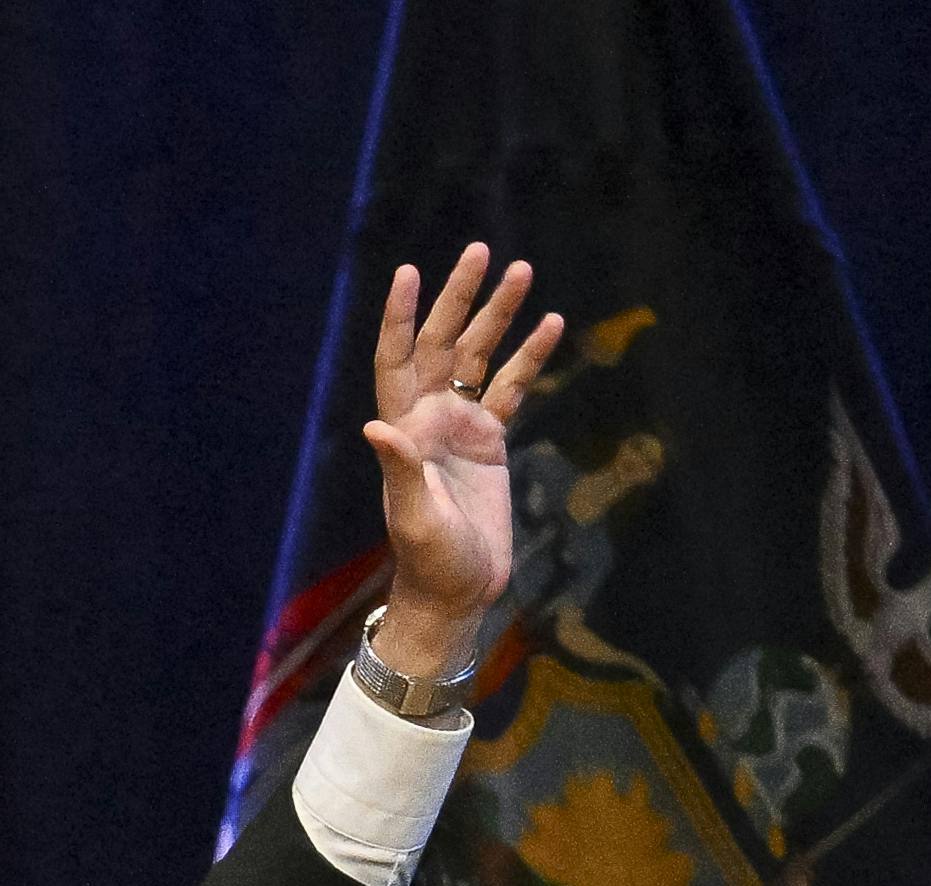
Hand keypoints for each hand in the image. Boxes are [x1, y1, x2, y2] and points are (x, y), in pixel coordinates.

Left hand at [354, 241, 557, 671]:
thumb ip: (401, 469)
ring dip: (499, 315)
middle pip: (443, 343)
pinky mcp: (491, 441)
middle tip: (480, 250)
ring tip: (523, 270)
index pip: (397, 358)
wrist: (459, 589)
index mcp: (405, 428)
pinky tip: (552, 324)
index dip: (402, 317)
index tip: (410, 272)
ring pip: (481, 357)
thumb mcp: (416, 515)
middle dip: (459, 298)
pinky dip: (531, 357)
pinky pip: (513, 388)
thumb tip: (378, 426)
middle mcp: (429, 418)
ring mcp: (461, 425)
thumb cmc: (430, 558)